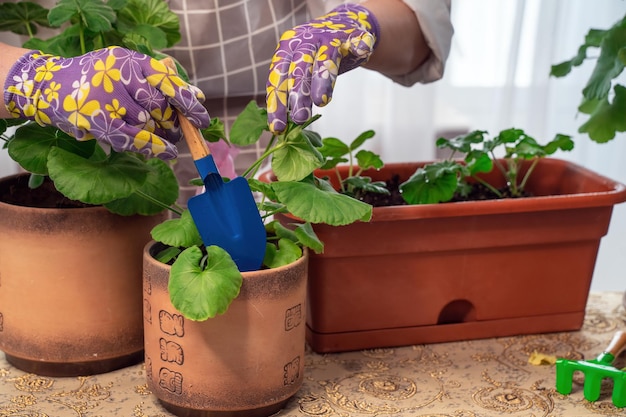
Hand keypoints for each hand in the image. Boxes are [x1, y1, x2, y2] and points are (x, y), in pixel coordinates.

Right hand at [4, 46, 209, 158]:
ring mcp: (107, 98)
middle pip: (160, 107)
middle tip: (177, 130)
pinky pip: (134, 139)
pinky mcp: (97, 120)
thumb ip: (161, 81)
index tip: (202, 119)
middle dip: (172, 122)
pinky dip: (154, 148)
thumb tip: (198, 96)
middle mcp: (119, 76)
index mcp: (130, 60)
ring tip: (158, 135)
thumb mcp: (127, 70)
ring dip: (157, 134)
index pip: (168, 81)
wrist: (49, 85)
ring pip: (147, 124)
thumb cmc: (97, 78)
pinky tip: (166, 153)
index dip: (188, 102)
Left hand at [266, 3, 379, 132]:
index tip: (278, 127)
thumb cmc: (316, 57)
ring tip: (322, 101)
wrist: (342, 27)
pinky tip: (362, 50)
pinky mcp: (353, 35)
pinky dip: (361, 44)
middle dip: (298, 95)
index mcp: (287, 49)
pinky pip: (358, 40)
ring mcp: (330, 37)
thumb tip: (282, 128)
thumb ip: (293, 93)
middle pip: (300, 69)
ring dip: (323, 78)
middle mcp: (306, 40)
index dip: (277, 103)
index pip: (278, 78)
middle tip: (299, 118)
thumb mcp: (300, 71)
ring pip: (325, 58)